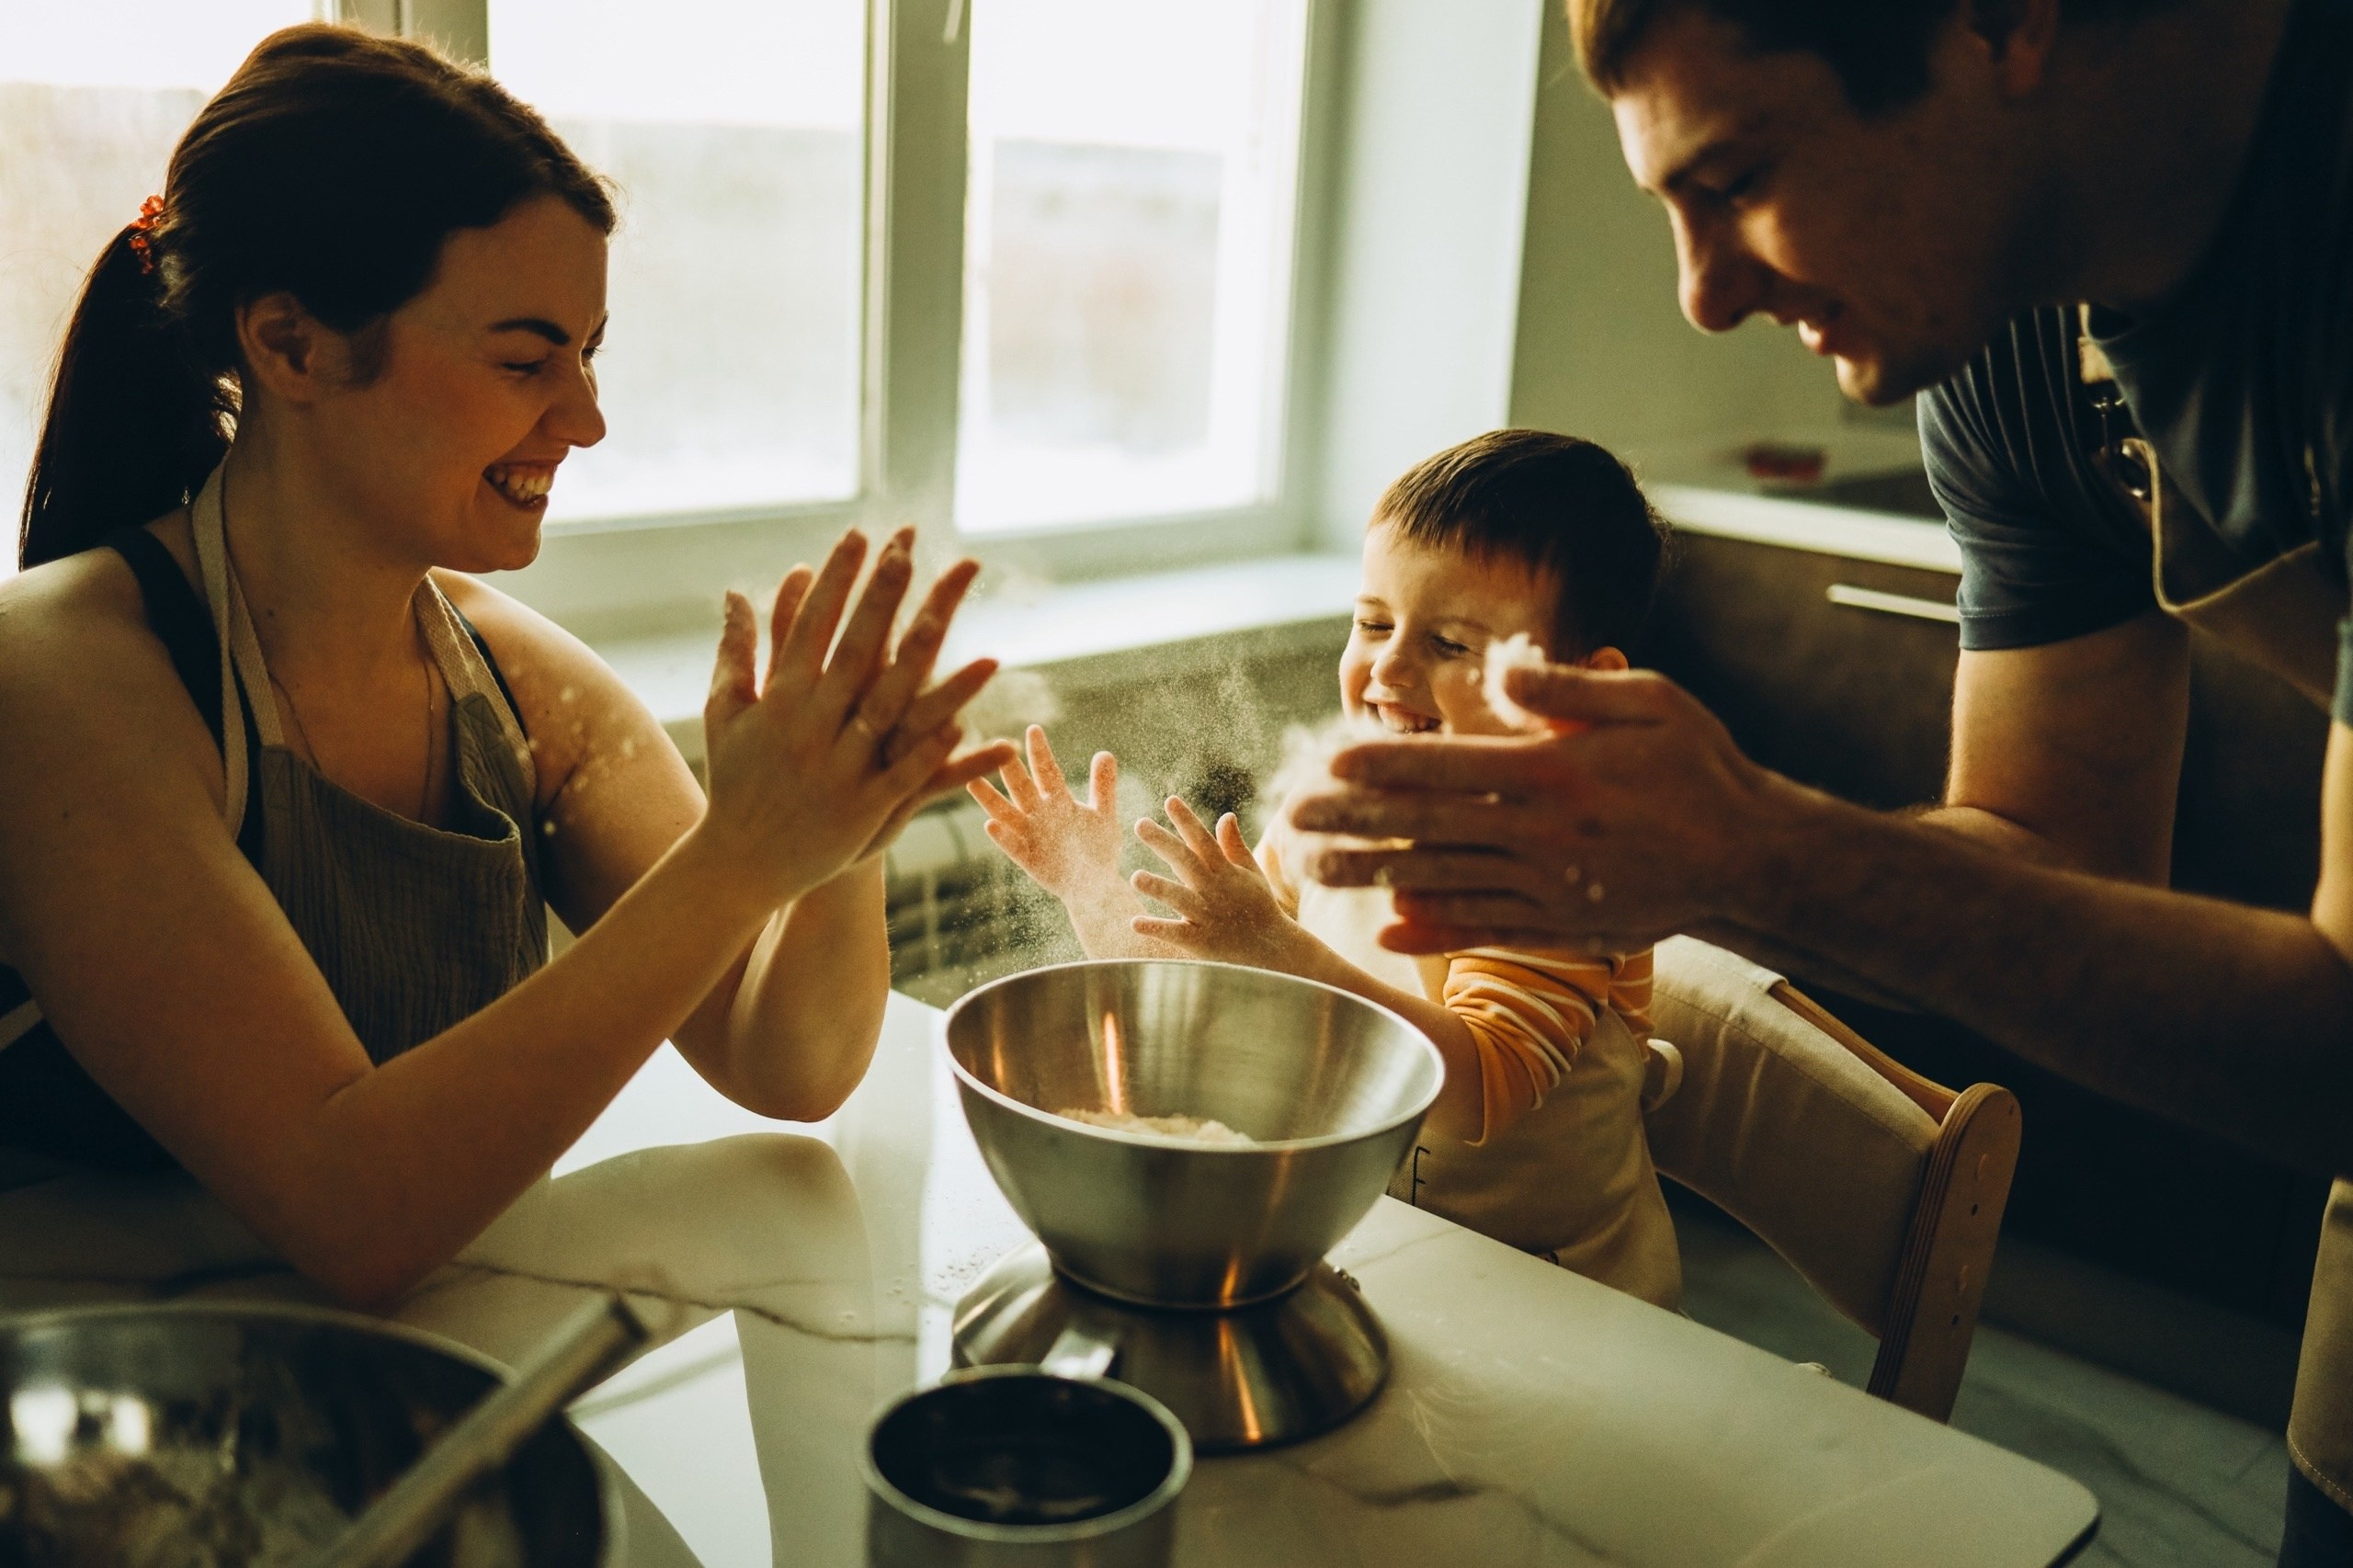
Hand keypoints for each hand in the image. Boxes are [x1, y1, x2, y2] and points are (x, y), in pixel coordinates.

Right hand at [699, 528, 1010, 907]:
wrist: (741, 861)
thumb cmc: (737, 778)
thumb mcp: (728, 712)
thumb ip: (738, 651)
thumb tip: (734, 592)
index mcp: (780, 698)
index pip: (812, 625)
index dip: (837, 580)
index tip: (860, 535)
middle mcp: (810, 727)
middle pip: (853, 653)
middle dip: (879, 601)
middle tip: (906, 552)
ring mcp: (840, 769)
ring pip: (892, 713)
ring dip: (931, 675)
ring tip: (964, 639)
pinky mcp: (865, 810)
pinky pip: (907, 776)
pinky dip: (933, 752)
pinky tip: (967, 726)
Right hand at [968, 727, 1126, 906]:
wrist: (1096, 886)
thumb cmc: (1097, 849)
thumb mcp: (1103, 815)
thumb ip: (1103, 787)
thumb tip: (1105, 753)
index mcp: (1058, 802)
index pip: (1047, 772)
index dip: (1040, 753)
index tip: (1033, 730)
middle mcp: (1040, 816)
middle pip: (1022, 788)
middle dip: (1011, 770)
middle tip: (999, 747)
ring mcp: (1031, 837)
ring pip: (1007, 815)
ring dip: (991, 800)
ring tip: (973, 781)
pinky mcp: (1030, 861)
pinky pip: (1014, 848)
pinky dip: (1003, 838)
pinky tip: (989, 826)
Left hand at [1129, 797, 1309, 966]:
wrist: (1271, 950)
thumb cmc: (1258, 907)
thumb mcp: (1251, 874)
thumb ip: (1234, 846)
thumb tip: (1225, 815)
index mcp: (1225, 872)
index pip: (1204, 842)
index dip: (1188, 821)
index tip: (1170, 801)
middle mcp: (1214, 891)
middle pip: (1187, 863)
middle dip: (1164, 843)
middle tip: (1140, 825)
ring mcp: (1207, 917)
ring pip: (1180, 899)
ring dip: (1159, 888)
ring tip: (1135, 877)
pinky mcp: (1200, 942)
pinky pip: (1176, 934)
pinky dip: (1156, 929)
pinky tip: (1135, 923)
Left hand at [1285, 662, 1781, 953]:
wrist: (1752, 859)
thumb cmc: (1699, 768)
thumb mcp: (1648, 702)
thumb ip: (1567, 690)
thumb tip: (1501, 670)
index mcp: (1554, 771)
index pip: (1450, 766)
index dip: (1385, 766)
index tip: (1329, 763)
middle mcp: (1541, 833)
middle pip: (1427, 825)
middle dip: (1352, 822)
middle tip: (1290, 821)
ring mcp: (1548, 886)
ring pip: (1443, 879)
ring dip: (1373, 876)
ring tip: (1313, 871)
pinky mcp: (1562, 926)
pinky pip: (1485, 928)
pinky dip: (1434, 930)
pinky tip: (1386, 930)